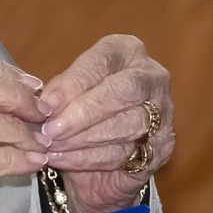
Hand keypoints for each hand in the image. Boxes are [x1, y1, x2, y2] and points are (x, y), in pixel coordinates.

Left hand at [38, 34, 174, 212]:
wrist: (102, 154)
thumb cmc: (81, 110)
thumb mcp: (67, 93)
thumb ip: (60, 93)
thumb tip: (47, 104)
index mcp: (127, 51)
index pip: (103, 60)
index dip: (74, 83)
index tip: (47, 105)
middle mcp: (152, 76)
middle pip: (123, 90)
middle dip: (83, 113)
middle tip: (51, 131)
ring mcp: (165, 112)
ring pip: (127, 125)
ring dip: (84, 140)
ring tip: (52, 148)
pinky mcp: (163, 146)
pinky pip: (126, 153)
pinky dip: (90, 159)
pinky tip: (64, 160)